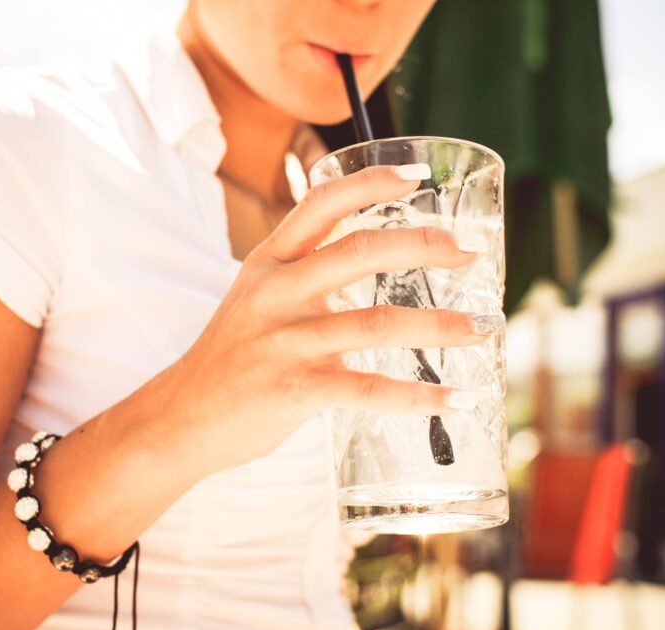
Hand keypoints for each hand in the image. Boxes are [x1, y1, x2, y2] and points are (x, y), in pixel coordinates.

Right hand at [106, 165, 493, 476]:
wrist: (180, 418)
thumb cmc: (230, 358)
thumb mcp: (256, 298)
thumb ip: (304, 274)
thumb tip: (372, 252)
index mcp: (268, 262)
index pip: (321, 202)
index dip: (371, 182)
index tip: (417, 176)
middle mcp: (276, 292)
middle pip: (362, 251)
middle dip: (426, 246)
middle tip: (472, 252)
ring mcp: (284, 341)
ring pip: (378, 323)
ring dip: (440, 326)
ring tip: (484, 329)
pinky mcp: (294, 389)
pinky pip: (368, 389)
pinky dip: (417, 396)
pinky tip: (452, 398)